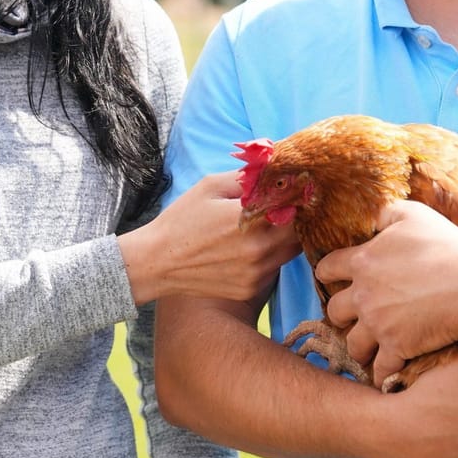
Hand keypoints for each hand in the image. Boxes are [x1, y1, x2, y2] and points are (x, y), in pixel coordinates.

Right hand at [119, 172, 298, 305]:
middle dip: (296, 218)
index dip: (300, 197)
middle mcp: (258, 249)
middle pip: (299, 232)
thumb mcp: (210, 187)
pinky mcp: (250, 289)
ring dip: (286, 238)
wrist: (157, 262)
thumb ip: (246, 177)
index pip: (296, 206)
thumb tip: (274, 168)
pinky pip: (274, 269)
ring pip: (290, 252)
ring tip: (268, 227)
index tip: (297, 190)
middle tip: (286, 208)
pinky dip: (270, 257)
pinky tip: (250, 249)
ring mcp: (256, 273)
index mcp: (249, 219)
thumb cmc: (182, 220)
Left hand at [316, 201, 457, 383]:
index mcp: (363, 262)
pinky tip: (384, 376)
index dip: (327, 273)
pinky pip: (381, 368)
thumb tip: (372, 215)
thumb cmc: (445, 248)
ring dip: (358, 347)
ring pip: (353, 343)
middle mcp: (363, 295)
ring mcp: (378, 324)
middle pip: (335, 310)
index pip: (328, 268)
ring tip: (366, 350)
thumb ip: (387, 213)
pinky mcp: (395, 348)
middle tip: (349, 317)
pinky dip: (382, 374)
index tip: (330, 278)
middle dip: (340, 315)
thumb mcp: (414, 216)